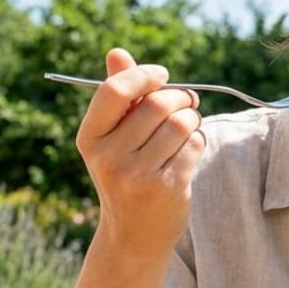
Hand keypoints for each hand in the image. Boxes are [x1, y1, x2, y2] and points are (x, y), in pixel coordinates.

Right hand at [77, 48, 204, 258]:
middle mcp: (109, 157)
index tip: (162, 75)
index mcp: (90, 138)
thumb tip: (117, 52)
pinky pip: (194, 145)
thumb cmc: (125, 175)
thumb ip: (118, 96)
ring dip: (193, 118)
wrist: (133, 235)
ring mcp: (137, 175)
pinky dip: (198, 141)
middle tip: (188, 102)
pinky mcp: (167, 188)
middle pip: (156, 104)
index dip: (144, 75)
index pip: (114, 90)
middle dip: (180, 97)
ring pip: (180, 123)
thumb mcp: (112, 139)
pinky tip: (189, 150)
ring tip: (189, 126)